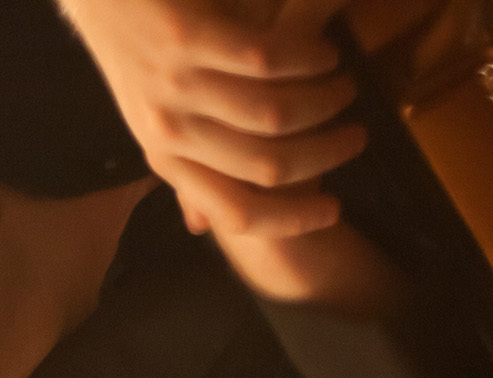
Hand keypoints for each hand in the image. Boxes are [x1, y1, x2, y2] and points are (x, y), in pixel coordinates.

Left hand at [57, 0, 364, 237]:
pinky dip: (307, 59)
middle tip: (355, 135)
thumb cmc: (137, 54)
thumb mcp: (151, 122)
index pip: (237, 212)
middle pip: (269, 167)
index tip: (333, 210)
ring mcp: (175, 83)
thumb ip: (183, 168)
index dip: (293, 219)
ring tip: (344, 87)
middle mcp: (167, 129)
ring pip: (275, 115)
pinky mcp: (185, 36)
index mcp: (163, 157)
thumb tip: (203, 226)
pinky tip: (324, 52)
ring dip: (324, 103)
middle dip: (326, 155)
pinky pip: (267, 60)